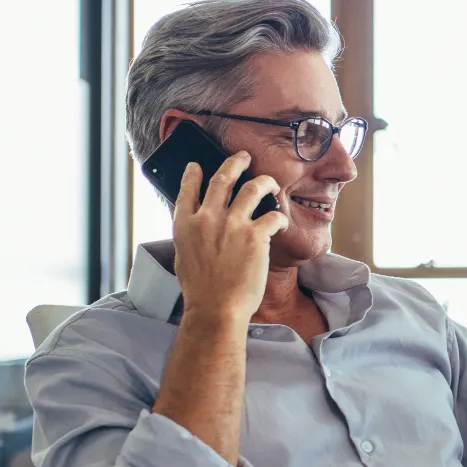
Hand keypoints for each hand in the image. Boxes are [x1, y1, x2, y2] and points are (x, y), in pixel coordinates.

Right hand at [170, 152, 287, 324]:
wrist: (216, 309)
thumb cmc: (201, 290)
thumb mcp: (184, 257)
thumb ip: (190, 235)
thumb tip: (196, 224)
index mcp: (185, 225)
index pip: (187, 189)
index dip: (193, 174)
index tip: (198, 165)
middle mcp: (207, 218)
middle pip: (222, 178)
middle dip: (234, 163)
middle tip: (243, 157)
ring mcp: (232, 225)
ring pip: (252, 187)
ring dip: (265, 181)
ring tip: (270, 183)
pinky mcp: (255, 235)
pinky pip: (273, 215)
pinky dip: (280, 218)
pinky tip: (282, 224)